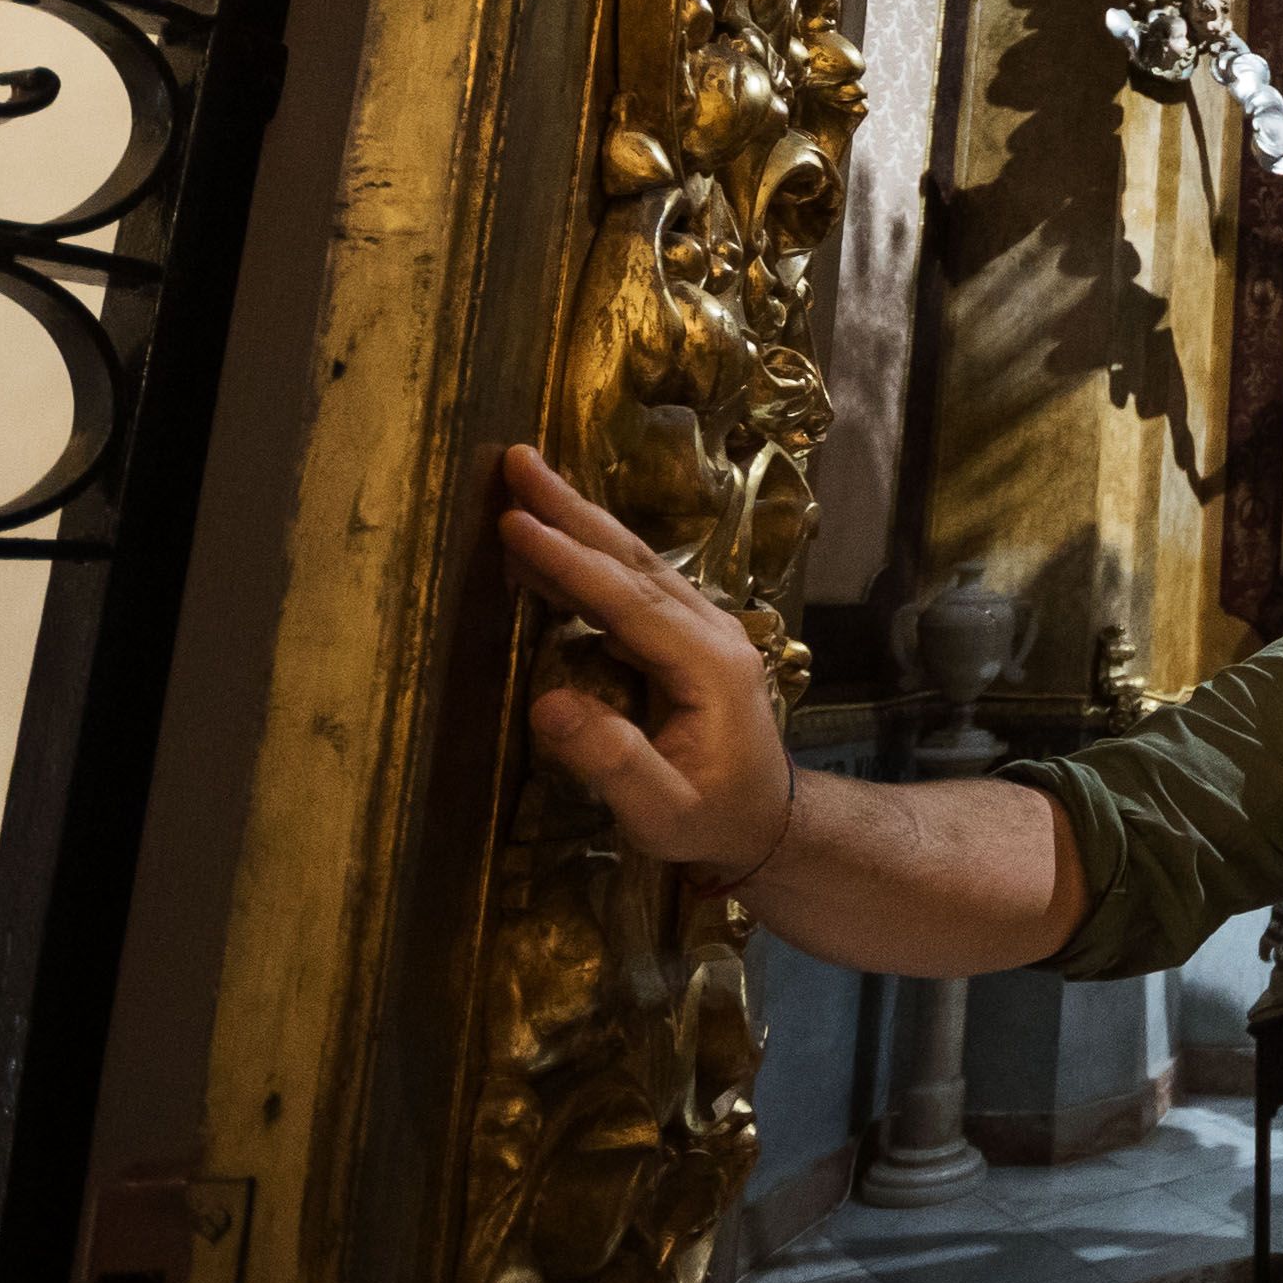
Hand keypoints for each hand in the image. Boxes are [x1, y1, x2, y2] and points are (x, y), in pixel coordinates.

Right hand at [497, 444, 790, 877]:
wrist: (767, 821)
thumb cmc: (715, 820)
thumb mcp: (664, 813)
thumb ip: (613, 763)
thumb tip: (549, 703)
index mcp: (709, 665)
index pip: (627, 601)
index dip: (569, 562)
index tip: (515, 523)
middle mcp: (711, 631)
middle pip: (634, 560)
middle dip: (573, 510)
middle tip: (517, 460)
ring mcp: (703, 628)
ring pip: (635, 562)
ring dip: (579, 522)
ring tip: (524, 481)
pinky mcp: (686, 636)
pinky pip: (632, 584)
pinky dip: (587, 557)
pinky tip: (547, 544)